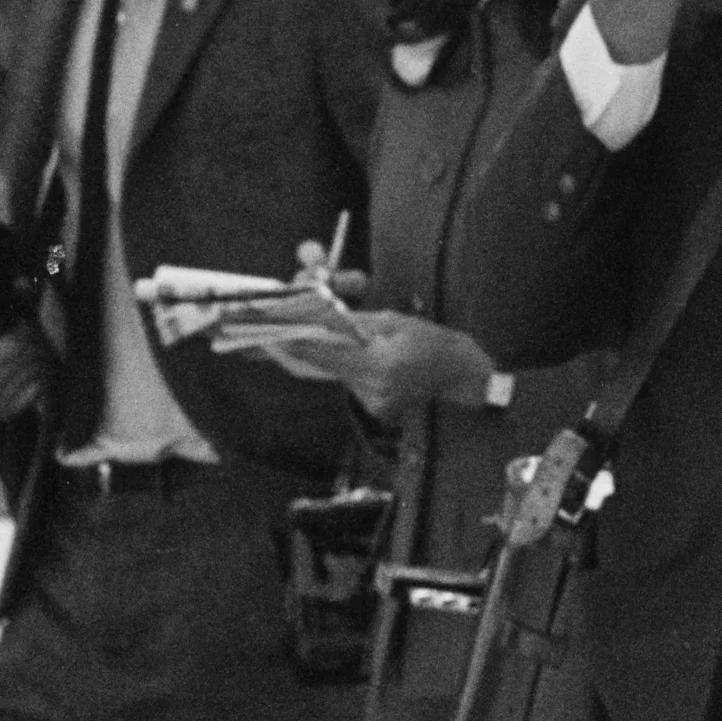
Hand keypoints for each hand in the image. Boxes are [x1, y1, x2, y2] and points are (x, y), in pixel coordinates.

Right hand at [0, 306, 44, 420]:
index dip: (25, 331)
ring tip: (36, 343)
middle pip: (26, 360)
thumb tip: (18, 285)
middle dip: (35, 341)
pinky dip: (41, 374)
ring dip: (41, 356)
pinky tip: (35, 362)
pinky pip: (37, 390)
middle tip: (37, 329)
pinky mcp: (6, 413)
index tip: (26, 321)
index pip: (12, 347)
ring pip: (35, 374)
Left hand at [244, 302, 492, 420]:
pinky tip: (350, 349)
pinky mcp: (371, 406)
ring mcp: (369, 401)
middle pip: (316, 361)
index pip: (318, 349)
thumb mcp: (395, 322)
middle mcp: (369, 388)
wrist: (466, 380)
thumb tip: (313, 314)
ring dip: (319, 346)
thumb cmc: (436, 345)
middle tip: (263, 324)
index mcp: (378, 364)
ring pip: (328, 368)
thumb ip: (353, 322)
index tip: (255, 329)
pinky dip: (338, 358)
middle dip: (292, 339)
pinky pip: (343, 376)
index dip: (284, 337)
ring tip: (324, 332)